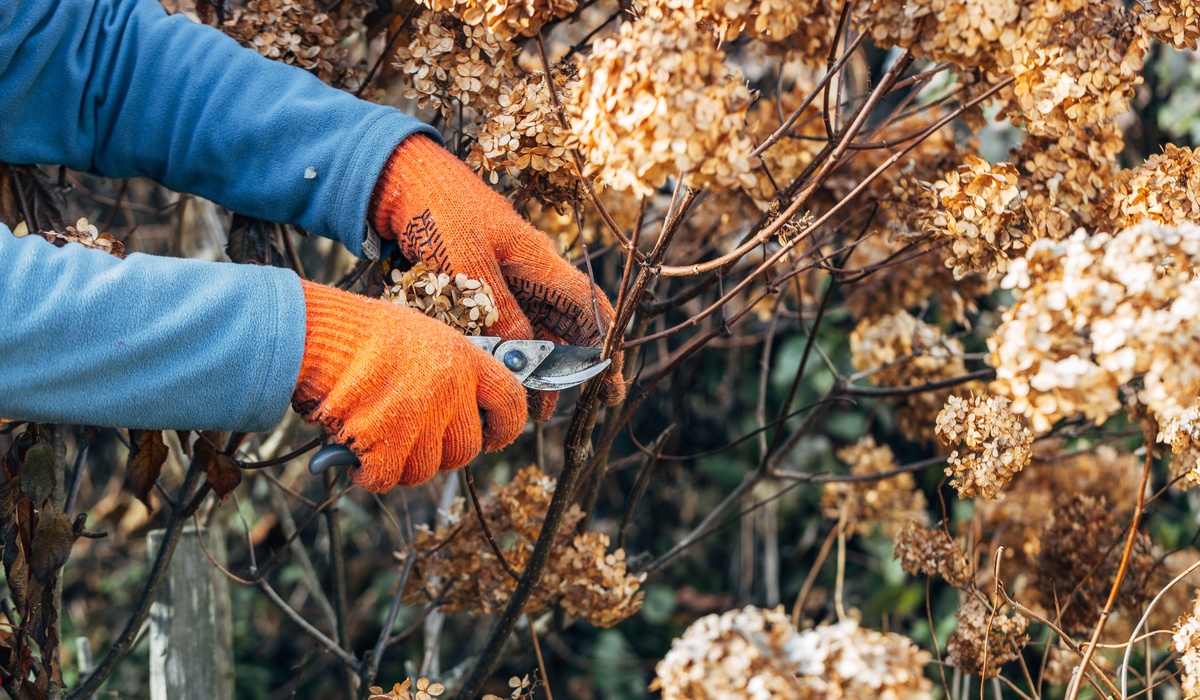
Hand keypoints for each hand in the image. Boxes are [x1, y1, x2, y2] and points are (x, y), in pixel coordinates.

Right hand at [291, 281, 526, 490]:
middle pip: (466, 449)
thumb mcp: (419, 335)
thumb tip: (459, 410)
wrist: (315, 333)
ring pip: (425, 470)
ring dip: (401, 465)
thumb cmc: (359, 331)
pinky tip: (356, 458)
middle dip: (440, 454)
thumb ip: (446, 371)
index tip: (492, 437)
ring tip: (378, 442)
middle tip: (413, 441)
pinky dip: (369, 475)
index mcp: (464, 358)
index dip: (504, 428)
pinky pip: (386, 478)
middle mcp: (449, 389)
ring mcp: (418, 417)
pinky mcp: (384, 441)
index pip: (511, 403)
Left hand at [369, 135, 624, 419]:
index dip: (604, 347)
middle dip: (564, 370)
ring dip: (530, 364)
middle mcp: (528, 270)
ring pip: (531, 328)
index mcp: (537, 260)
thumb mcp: (467, 263)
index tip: (610, 385)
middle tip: (552, 411)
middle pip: (562, 326)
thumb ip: (498, 310)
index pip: (587, 308)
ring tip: (523, 401)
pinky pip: (500, 322)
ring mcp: (504, 274)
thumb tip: (523, 354)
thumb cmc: (436, 207)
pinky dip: (502, 349)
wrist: (397, 176)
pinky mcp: (477, 280)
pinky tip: (494, 372)